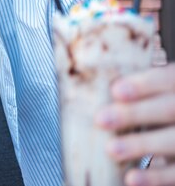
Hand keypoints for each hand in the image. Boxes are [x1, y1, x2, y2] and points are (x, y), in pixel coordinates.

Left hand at [95, 63, 174, 185]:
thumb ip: (136, 92)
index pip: (167, 79)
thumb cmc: (158, 106)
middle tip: (101, 119)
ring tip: (111, 149)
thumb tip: (89, 89)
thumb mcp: (155, 94)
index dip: (144, 84)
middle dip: (134, 114)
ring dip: (141, 145)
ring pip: (174, 141)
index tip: (115, 90)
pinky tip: (131, 178)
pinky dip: (154, 177)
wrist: (174, 131)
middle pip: (169, 109)